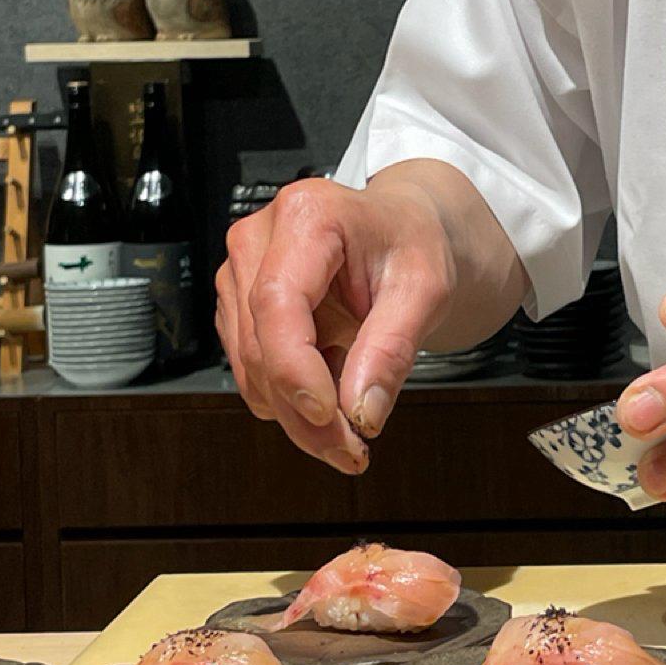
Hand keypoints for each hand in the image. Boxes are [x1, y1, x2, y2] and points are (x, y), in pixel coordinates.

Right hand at [215, 177, 454, 474]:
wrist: (402, 231)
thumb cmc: (412, 243)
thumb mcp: (426, 289)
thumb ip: (393, 348)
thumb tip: (362, 411)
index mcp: (308, 216)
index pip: (278, 302)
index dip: (294, 368)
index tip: (328, 415)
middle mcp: (259, 238)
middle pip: (260, 343)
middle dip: (303, 411)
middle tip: (352, 448)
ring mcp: (241, 271)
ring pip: (249, 366)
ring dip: (295, 414)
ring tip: (350, 429)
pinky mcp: (239, 304)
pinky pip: (251, 367)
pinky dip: (288, 398)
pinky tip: (330, 396)